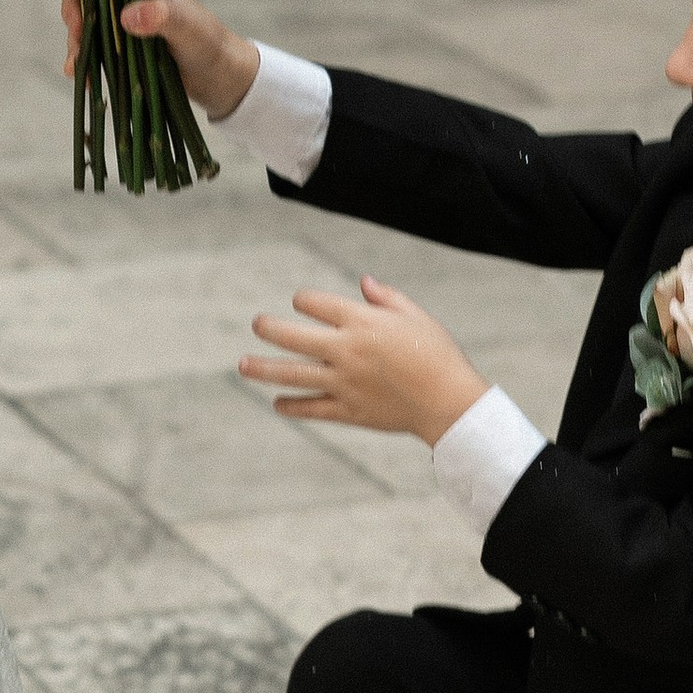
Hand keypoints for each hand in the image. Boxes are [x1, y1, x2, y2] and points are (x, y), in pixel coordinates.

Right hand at [59, 0, 256, 118]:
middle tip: (76, 34)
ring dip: (77, 41)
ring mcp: (124, 23)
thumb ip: (162, 17)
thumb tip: (127, 16)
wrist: (220, 78)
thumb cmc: (209, 43)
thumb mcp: (187, 27)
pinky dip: (84, 60)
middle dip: (74, 13)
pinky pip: (95, 49)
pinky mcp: (122, 48)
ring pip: (86, 24)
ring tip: (77, 64)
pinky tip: (81, 76)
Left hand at [239, 277, 488, 443]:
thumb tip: (363, 282)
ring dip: (263, 369)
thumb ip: (385, 298)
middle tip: (257, 324)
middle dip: (269, 328)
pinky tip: (278, 403)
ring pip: (293, 374)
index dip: (304, 300)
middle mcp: (346, 350)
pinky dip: (292, 407)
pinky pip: (312, 408)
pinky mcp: (348, 410)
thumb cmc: (437, 354)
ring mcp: (344, 382)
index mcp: (362, 322)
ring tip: (243, 365)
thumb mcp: (415, 316)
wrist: (450, 402)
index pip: (315, 303)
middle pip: (293, 336)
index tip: (301, 302)